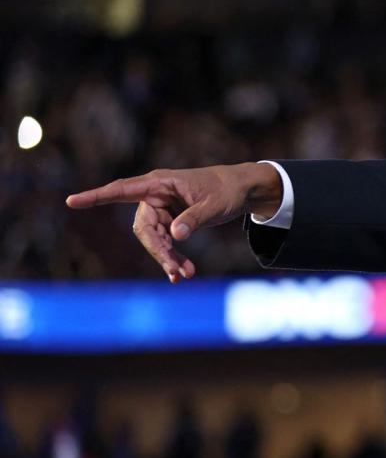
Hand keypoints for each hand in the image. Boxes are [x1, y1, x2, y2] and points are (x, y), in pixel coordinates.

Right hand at [66, 163, 282, 282]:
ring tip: (186, 275)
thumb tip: (174, 235)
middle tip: (175, 271)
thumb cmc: (226, 190)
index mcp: (160, 183)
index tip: (72, 201)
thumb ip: (193, 219)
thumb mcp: (214, 205)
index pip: (122, 190)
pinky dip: (171, 257)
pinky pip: (163, 242)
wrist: (240, 190)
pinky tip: (182, 274)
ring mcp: (161, 209)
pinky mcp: (169, 220)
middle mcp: (155, 195)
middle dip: (157, 251)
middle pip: (143, 228)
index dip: (96, 196)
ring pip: (153, 239)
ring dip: (167, 258)